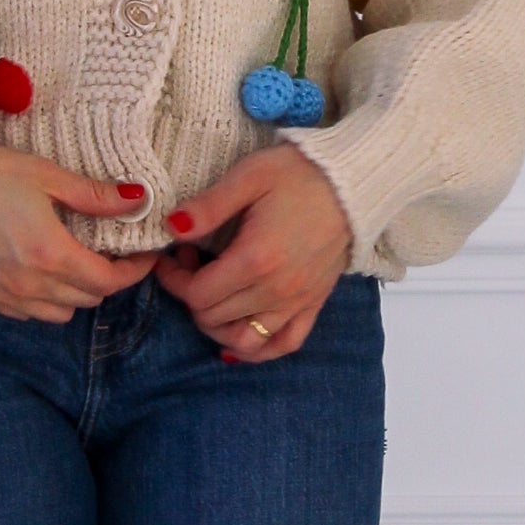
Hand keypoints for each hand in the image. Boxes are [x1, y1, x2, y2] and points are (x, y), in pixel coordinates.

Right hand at [0, 141, 161, 321]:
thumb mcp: (45, 176)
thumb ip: (94, 196)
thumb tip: (137, 200)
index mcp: (52, 255)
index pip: (109, 282)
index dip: (134, 272)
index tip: (144, 256)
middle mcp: (31, 285)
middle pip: (87, 300)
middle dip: (107, 279)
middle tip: (110, 252)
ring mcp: (5, 295)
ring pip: (58, 314)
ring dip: (76, 294)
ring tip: (75, 264)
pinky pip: (26, 313)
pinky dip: (44, 302)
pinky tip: (40, 274)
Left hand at [152, 144, 352, 362]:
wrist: (353, 182)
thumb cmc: (299, 174)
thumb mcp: (249, 176)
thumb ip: (208, 206)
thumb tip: (171, 227)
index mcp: (255, 259)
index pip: (197, 295)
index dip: (174, 280)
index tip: (173, 257)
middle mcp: (276, 290)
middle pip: (214, 318)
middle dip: (191, 295)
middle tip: (191, 264)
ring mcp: (297, 302)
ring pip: (244, 341)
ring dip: (217, 326)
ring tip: (211, 297)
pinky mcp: (314, 305)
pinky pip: (284, 344)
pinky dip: (258, 349)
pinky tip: (239, 338)